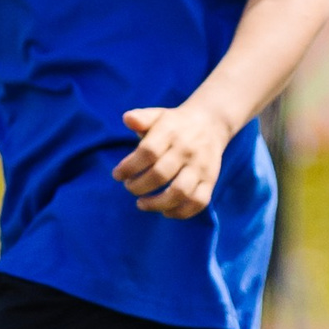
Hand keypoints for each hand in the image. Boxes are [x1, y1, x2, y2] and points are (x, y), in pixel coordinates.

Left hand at [115, 101, 231, 217]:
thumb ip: (141, 118)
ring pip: (180, 192)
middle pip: (160, 174)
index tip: (117, 175)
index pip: (148, 152)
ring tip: (141, 204)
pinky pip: (199, 202)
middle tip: (130, 187)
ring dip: (157, 204)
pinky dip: (181, 212)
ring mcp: (201, 167)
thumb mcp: (158, 115)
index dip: (129, 167)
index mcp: (171, 132)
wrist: (210, 123)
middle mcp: (187, 150)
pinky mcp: (210, 181)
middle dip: (139, 186)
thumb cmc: (175, 124)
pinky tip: (165, 212)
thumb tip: (127, 119)